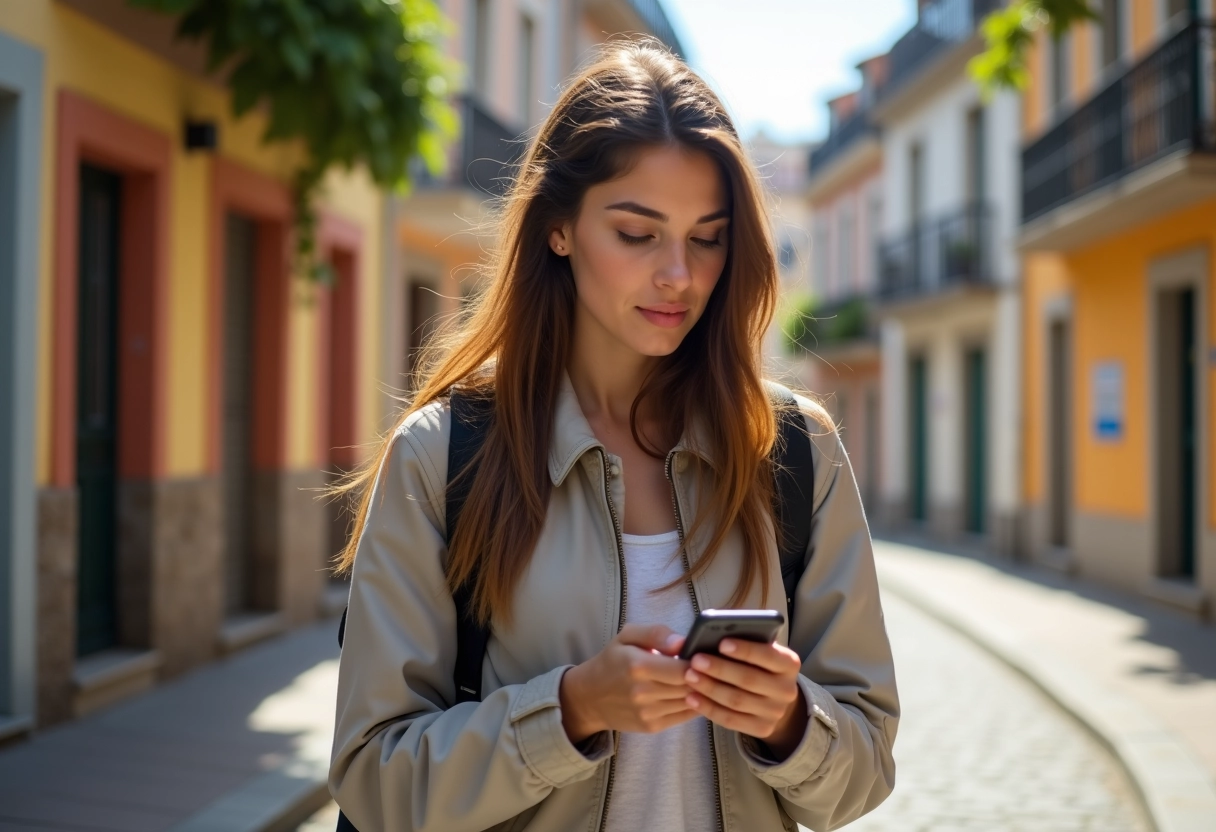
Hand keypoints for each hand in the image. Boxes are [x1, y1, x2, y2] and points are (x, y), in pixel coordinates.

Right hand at [560, 624, 695, 742]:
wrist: (590, 698)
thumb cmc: (612, 661)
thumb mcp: (627, 636)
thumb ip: (656, 633)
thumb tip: (683, 642)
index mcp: (638, 666)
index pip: (683, 668)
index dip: (699, 663)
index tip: (702, 656)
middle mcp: (643, 692)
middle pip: (690, 686)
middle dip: (702, 676)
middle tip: (706, 667)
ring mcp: (648, 713)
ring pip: (690, 702)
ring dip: (699, 691)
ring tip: (701, 678)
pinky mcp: (652, 727)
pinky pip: (684, 716)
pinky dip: (693, 704)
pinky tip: (691, 693)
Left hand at [682, 638, 807, 759]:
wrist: (773, 698)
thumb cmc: (758, 664)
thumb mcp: (760, 649)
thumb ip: (745, 640)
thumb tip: (715, 635)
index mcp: (789, 664)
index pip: (768, 655)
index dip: (745, 649)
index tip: (721, 643)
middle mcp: (787, 690)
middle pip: (749, 679)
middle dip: (719, 669)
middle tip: (695, 660)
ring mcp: (776, 712)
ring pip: (737, 701)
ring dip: (710, 688)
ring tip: (690, 676)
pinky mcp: (763, 729)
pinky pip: (731, 720)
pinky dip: (709, 708)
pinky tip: (692, 697)